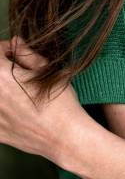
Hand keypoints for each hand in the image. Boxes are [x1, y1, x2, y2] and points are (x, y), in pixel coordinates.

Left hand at [0, 36, 86, 163]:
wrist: (64, 136)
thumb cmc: (59, 101)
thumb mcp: (46, 70)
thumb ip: (26, 54)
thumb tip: (15, 42)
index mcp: (1, 76)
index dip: (6, 48)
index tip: (16, 52)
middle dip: (3, 69)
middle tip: (18, 71)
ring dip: (4, 88)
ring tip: (19, 91)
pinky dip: (4, 109)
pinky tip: (18, 109)